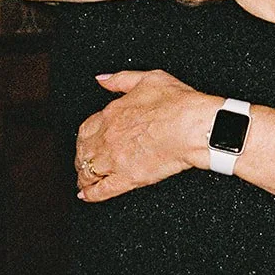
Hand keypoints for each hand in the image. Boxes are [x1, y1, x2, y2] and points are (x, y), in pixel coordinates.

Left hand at [74, 70, 218, 202]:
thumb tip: (102, 80)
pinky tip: (86, 195)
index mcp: (111, 114)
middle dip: (81, 158)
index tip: (86, 142)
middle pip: (83, 151)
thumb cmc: (177, 104)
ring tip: (84, 180)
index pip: (86, 129)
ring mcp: (115, 160)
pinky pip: (101, 190)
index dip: (84, 138)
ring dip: (83, 176)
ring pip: (88, 171)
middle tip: (83, 162)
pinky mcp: (127, 179)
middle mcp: (107, 138)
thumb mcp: (147, 79)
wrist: (192, 127)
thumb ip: (120, 79)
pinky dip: (90, 194)